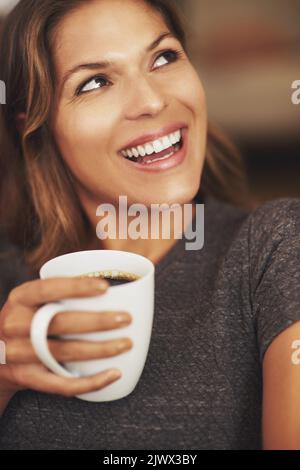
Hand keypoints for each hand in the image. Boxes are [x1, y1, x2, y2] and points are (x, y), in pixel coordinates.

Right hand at [0, 277, 132, 403]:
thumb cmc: (28, 319)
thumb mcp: (33, 300)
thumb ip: (59, 292)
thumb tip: (114, 284)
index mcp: (20, 298)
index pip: (47, 289)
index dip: (76, 287)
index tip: (106, 287)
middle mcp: (15, 324)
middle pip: (60, 323)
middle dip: (98, 321)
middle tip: (126, 318)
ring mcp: (18, 354)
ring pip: (64, 353)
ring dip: (100, 349)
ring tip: (126, 343)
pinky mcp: (27, 378)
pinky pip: (62, 384)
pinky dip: (91, 382)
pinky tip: (113, 374)